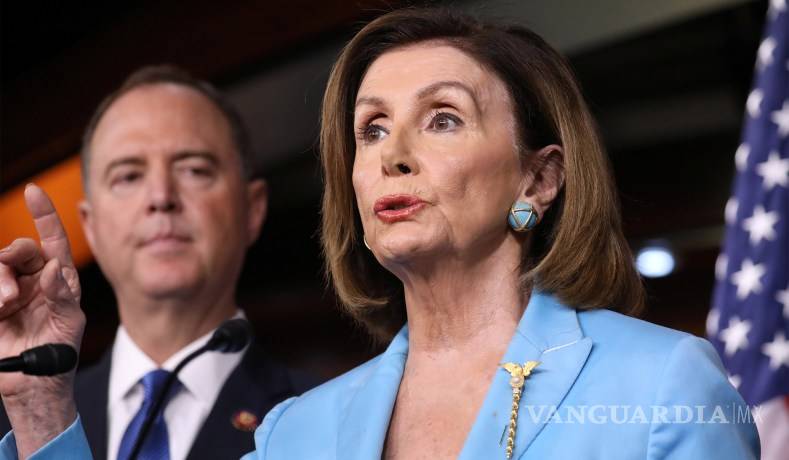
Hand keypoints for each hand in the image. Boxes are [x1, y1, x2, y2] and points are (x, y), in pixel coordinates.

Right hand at [0, 184, 84, 456]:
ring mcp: (9, 290)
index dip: (44, 214)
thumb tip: (54, 268)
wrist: (35, 383)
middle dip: (11, 260)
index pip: (53, 239)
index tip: (34, 191)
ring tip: (4, 305)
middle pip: (17, 250)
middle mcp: (33, 278)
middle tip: (10, 293)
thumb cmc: (60, 350)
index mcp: (59, 277)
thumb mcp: (69, 322)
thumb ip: (62, 294)